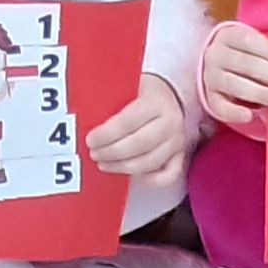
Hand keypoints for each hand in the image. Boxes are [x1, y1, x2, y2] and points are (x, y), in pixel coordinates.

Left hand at [86, 72, 192, 186]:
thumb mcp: (127, 87)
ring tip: (104, 164)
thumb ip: (112, 102)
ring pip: (150, 162)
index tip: (90, 140)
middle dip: (112, 153)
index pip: (127, 122)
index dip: (106, 134)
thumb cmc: (142, 90)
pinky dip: (151, 180)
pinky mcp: (181, 154)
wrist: (169, 91)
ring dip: (124, 167)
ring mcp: (177, 141)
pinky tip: (133, 176)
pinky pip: (169, 175)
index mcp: (155, 102)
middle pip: (138, 145)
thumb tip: (86, 117)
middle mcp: (170, 123)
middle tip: (94, 154)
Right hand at [199, 19, 267, 132]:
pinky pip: (220, 107)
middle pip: (245, 64)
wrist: (217, 68)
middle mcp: (215, 55)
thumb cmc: (247, 57)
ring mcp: (211, 77)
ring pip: (234, 84)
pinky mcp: (210, 99)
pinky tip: (250, 116)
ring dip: (260, 93)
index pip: (248, 41)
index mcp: (228, 36)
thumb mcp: (254, 48)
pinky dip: (234, 112)